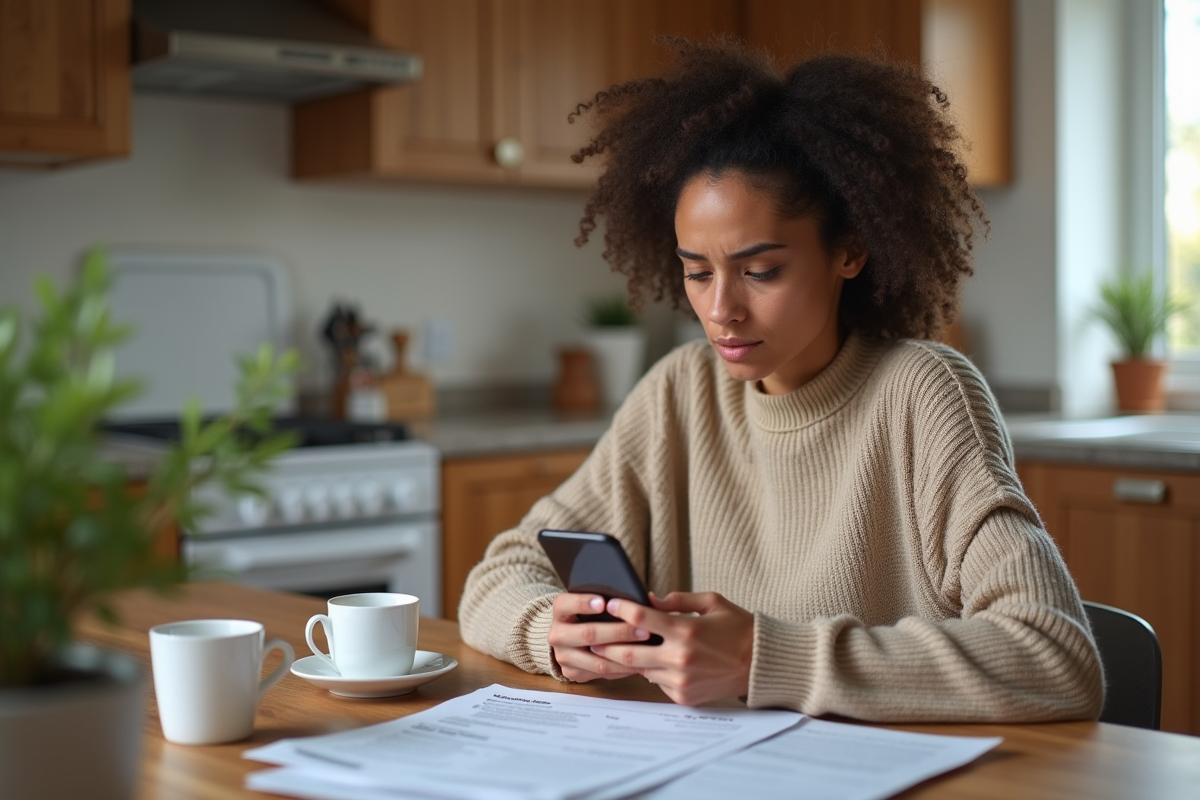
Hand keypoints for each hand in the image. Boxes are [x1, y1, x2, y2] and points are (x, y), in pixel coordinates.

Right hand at [548, 592, 652, 682]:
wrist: (568, 637)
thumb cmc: (588, 614)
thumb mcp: (590, 602)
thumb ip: (606, 598)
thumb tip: (640, 598)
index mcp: (560, 611)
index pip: (566, 604)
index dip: (583, 603)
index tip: (604, 602)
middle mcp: (557, 634)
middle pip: (588, 634)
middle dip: (618, 632)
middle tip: (643, 630)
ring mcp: (563, 656)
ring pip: (596, 660)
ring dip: (623, 655)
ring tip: (646, 649)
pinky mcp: (571, 672)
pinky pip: (600, 674)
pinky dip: (621, 669)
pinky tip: (638, 664)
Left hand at [590, 591, 754, 705]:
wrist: (760, 664)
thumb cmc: (738, 628)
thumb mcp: (712, 602)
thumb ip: (678, 600)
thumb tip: (649, 599)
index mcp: (686, 630)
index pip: (640, 618)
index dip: (620, 608)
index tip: (609, 603)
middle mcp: (680, 658)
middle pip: (628, 651)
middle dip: (606, 642)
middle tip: (592, 636)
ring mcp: (680, 681)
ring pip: (640, 669)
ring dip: (627, 659)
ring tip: (612, 648)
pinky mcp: (684, 696)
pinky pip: (657, 682)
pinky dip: (652, 671)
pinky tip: (649, 662)